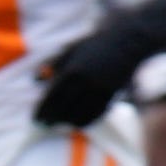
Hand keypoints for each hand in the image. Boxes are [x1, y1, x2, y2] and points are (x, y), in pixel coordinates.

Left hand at [33, 0, 165, 128]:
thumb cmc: (97, 42)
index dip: (43, 109)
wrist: (130, 40)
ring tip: (60, 125)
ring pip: (82, 112)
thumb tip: (36, 79)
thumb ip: (53, 64)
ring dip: (69, 121)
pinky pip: (98, 112)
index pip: (52, 96)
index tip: (36, 118)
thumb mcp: (71, 48)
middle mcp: (87, 81)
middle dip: (53, 118)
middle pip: (65, 107)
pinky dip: (87, 120)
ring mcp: (102, 88)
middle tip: (44, 125)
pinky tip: (79, 123)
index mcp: (73, 69)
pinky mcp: (114, 93)